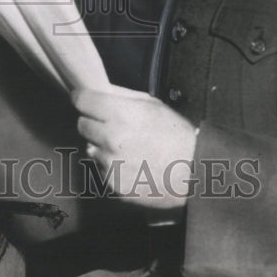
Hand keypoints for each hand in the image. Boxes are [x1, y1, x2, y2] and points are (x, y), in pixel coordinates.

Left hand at [73, 85, 196, 208]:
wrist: (194, 173)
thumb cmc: (177, 136)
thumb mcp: (153, 105)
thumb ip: (123, 97)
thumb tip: (100, 92)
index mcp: (120, 114)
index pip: (82, 100)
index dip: (83, 98)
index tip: (84, 99)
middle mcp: (110, 138)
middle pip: (82, 124)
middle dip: (93, 122)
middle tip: (112, 125)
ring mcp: (110, 163)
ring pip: (91, 148)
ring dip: (103, 146)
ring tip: (129, 149)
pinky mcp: (113, 184)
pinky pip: (102, 169)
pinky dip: (112, 166)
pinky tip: (133, 165)